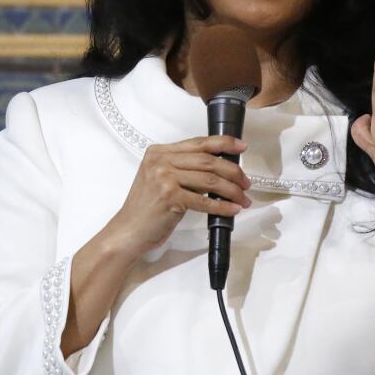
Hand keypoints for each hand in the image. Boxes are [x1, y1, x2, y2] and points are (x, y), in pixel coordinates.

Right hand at [104, 135, 251, 259]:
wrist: (128, 231)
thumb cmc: (146, 209)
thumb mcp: (161, 180)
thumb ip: (183, 169)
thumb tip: (219, 169)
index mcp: (158, 152)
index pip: (198, 143)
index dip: (223, 143)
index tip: (241, 147)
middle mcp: (160, 161)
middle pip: (208, 160)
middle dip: (233, 171)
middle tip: (246, 183)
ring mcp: (164, 178)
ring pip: (210, 180)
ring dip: (232, 190)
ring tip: (243, 199)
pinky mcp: (170, 197)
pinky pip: (204, 200)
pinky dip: (222, 206)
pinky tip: (232, 209)